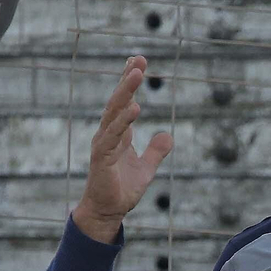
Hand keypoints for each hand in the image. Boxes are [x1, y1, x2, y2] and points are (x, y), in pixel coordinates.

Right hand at [72, 55, 173, 242]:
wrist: (108, 211)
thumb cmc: (122, 189)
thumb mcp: (146, 168)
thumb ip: (156, 151)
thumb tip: (167, 136)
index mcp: (119, 133)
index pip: (124, 102)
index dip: (129, 82)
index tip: (137, 61)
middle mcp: (109, 134)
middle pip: (118, 101)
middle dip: (128, 79)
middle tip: (139, 59)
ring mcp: (104, 144)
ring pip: (115, 113)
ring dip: (126, 92)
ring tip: (137, 74)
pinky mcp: (103, 157)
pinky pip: (114, 135)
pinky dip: (124, 121)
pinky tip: (135, 107)